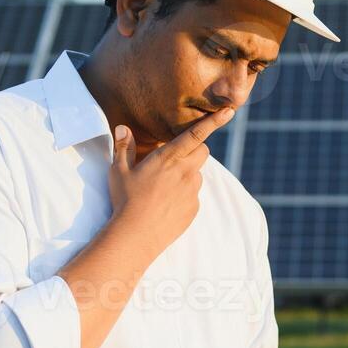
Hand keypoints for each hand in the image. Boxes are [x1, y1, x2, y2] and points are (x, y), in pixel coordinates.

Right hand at [108, 107, 233, 254]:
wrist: (136, 235)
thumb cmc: (125, 200)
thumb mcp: (118, 171)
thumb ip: (124, 147)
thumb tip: (123, 128)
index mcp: (168, 158)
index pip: (196, 134)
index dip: (213, 121)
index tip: (229, 111)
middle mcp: (185, 171)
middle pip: (203, 151)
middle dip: (195, 149)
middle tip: (176, 158)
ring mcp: (192, 191)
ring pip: (198, 174)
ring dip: (188, 174)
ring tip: (165, 187)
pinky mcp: (194, 208)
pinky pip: (194, 195)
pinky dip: (185, 194)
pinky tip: (166, 204)